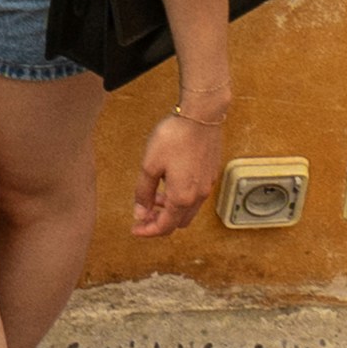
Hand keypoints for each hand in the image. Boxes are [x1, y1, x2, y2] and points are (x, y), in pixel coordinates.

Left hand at [127, 105, 224, 250]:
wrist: (201, 116)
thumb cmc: (175, 137)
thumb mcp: (149, 166)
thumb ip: (143, 192)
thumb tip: (140, 212)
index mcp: (182, 198)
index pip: (165, 227)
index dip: (148, 231)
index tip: (135, 229)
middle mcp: (198, 196)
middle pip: (178, 222)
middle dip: (160, 222)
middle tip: (143, 215)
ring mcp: (207, 185)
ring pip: (188, 210)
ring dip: (170, 210)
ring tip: (153, 197)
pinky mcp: (211, 174)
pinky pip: (195, 196)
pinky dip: (181, 198)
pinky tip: (169, 183)